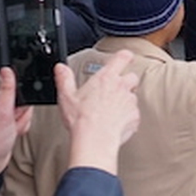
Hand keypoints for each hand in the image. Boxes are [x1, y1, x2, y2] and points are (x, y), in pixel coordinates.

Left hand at [0, 68, 34, 191]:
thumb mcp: (2, 113)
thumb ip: (6, 91)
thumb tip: (6, 71)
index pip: (15, 86)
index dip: (21, 96)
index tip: (16, 108)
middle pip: (23, 99)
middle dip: (22, 112)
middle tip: (12, 122)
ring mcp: (4, 114)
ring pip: (25, 111)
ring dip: (21, 122)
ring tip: (11, 129)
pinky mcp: (8, 122)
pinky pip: (23, 120)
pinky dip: (21, 127)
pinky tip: (13, 133)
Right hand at [59, 51, 143, 174]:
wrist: (95, 139)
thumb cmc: (81, 119)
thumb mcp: (67, 96)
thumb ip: (64, 79)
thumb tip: (60, 68)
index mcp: (106, 78)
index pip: (122, 57)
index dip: (125, 56)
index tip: (125, 58)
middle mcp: (121, 87)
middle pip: (132, 77)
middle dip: (126, 82)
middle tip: (113, 91)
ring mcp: (130, 101)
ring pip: (133, 96)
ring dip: (125, 101)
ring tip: (112, 111)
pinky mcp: (135, 116)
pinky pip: (134, 114)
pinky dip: (127, 117)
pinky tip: (115, 124)